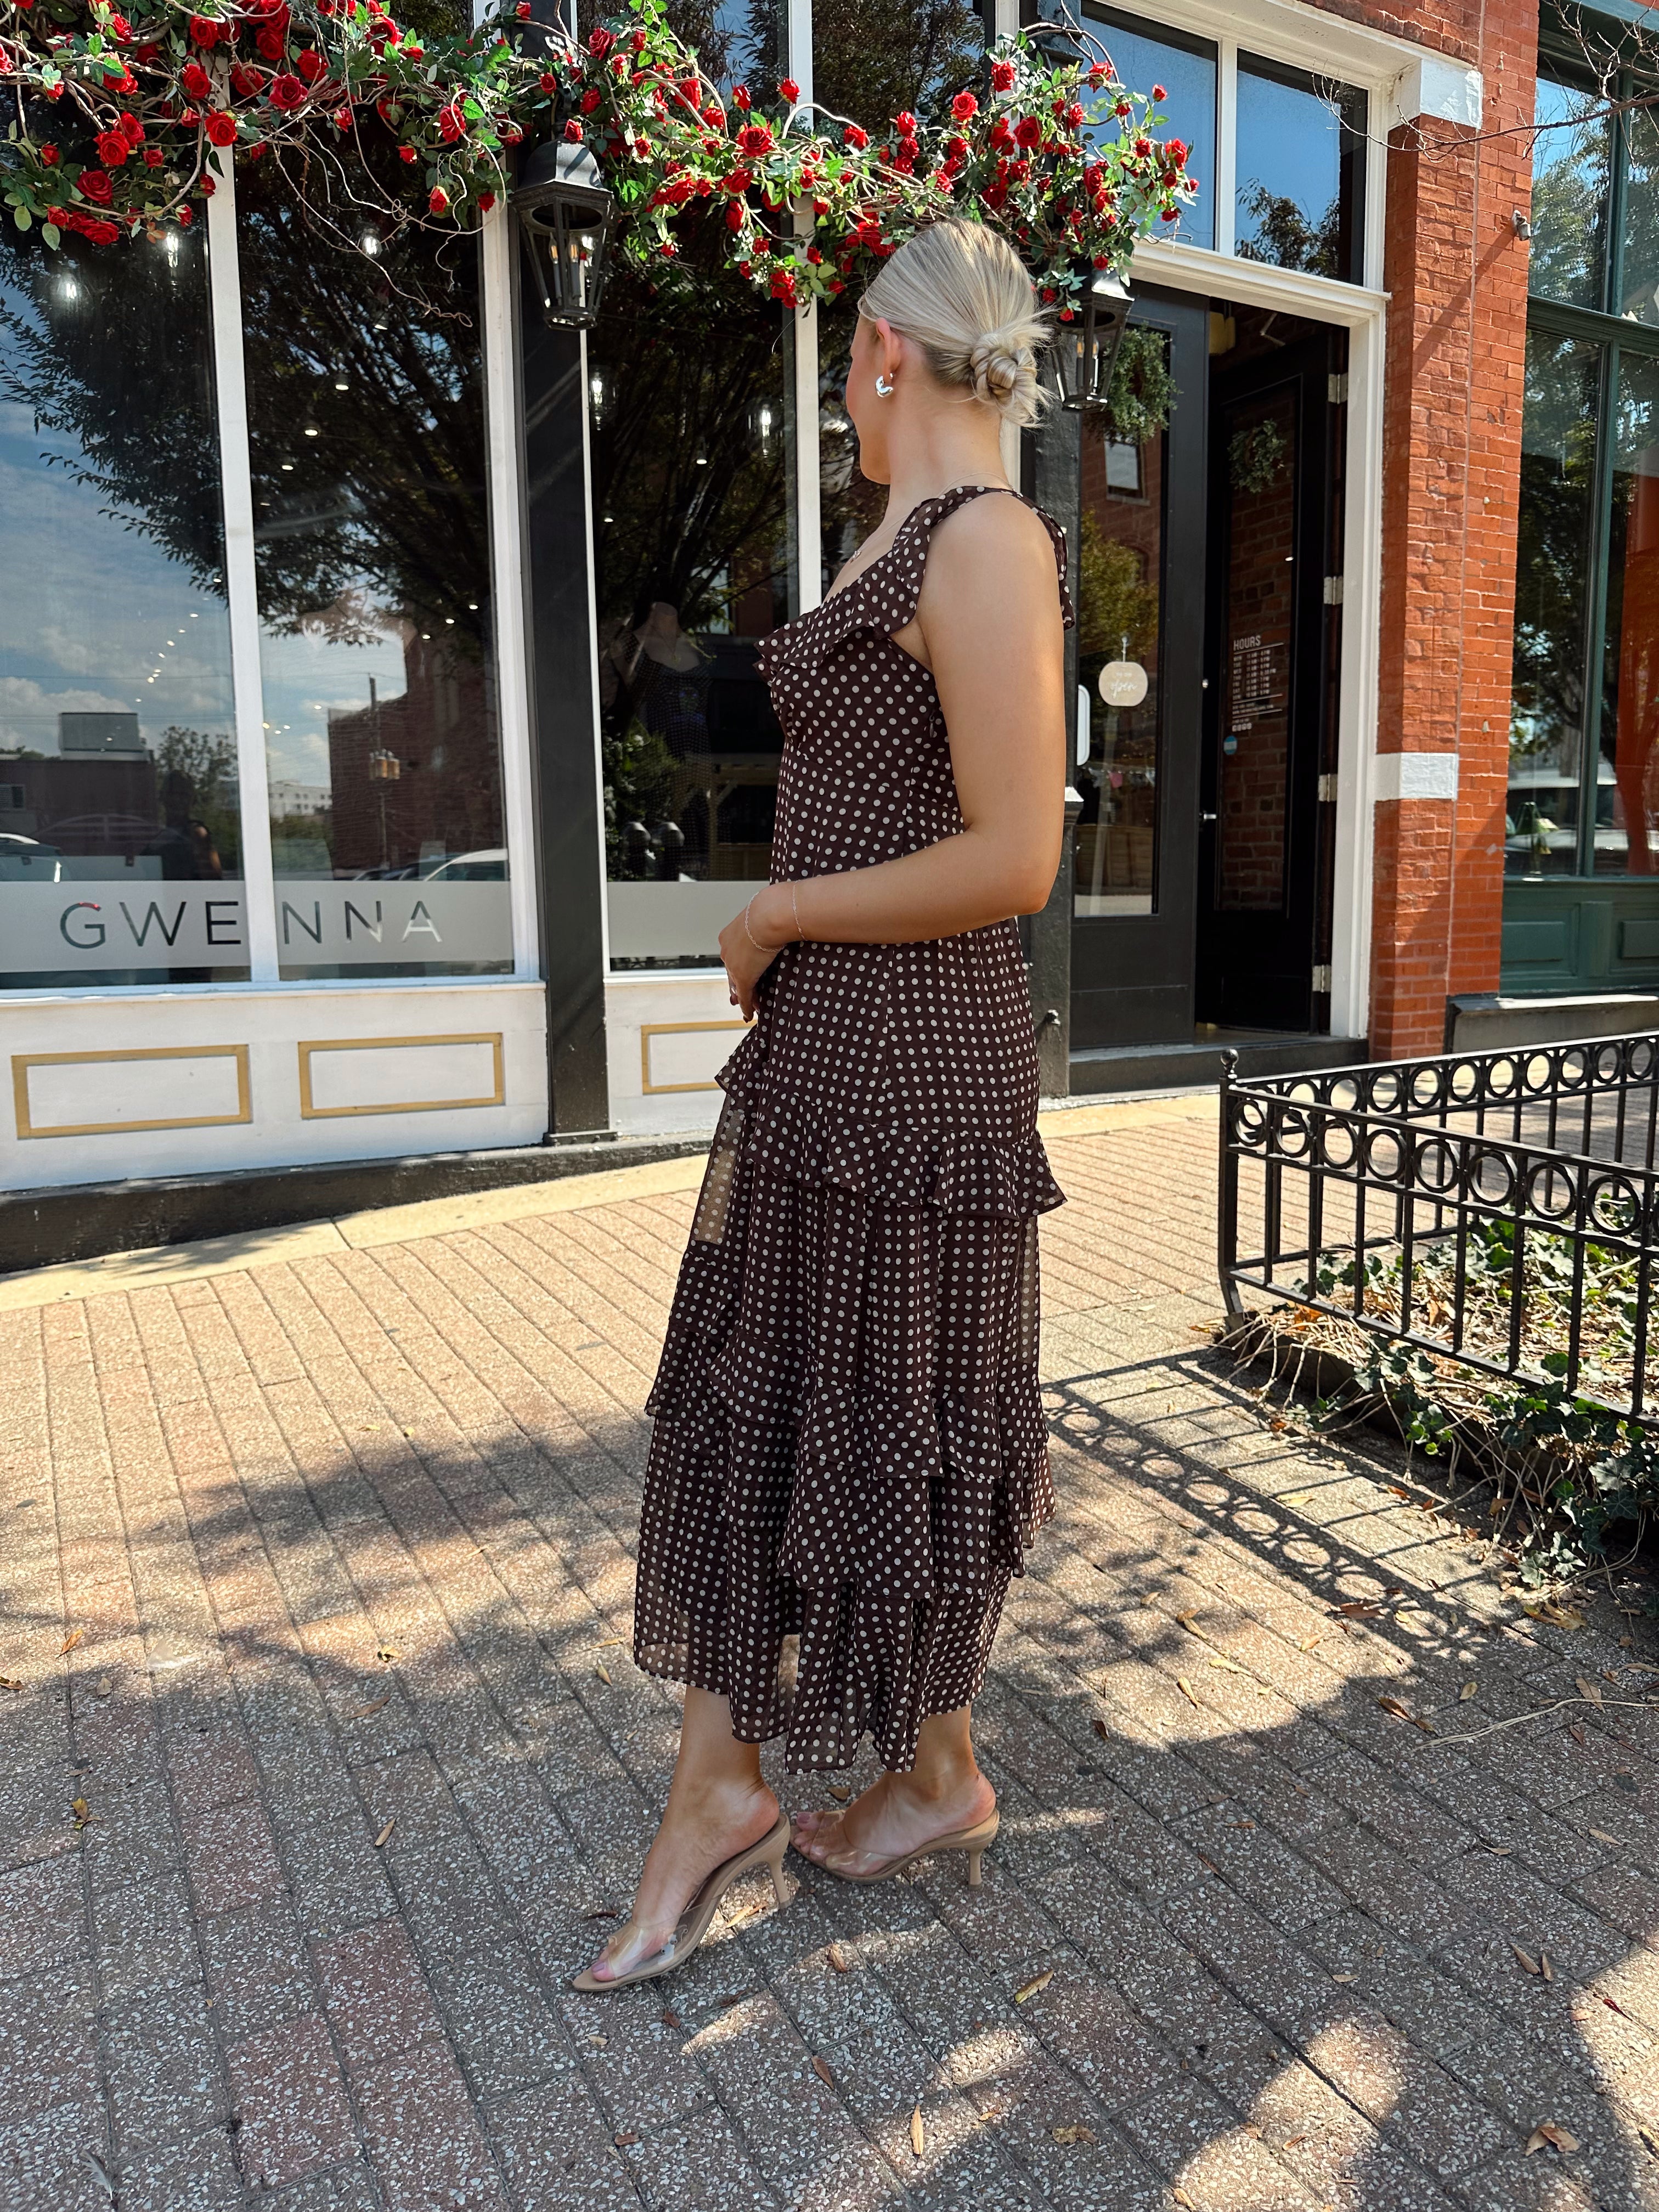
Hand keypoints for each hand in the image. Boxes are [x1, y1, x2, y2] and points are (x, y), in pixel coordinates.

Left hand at [719, 885, 793, 1017]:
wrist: (771, 915)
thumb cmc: (773, 909)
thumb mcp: (766, 915)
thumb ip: (769, 920)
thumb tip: (783, 913)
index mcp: (730, 934)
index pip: (733, 955)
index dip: (739, 966)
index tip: (745, 970)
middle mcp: (727, 950)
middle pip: (731, 972)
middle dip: (738, 985)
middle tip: (742, 995)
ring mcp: (733, 965)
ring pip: (737, 985)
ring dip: (745, 996)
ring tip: (752, 1005)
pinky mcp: (743, 977)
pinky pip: (743, 996)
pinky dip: (746, 1006)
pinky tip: (749, 1013)